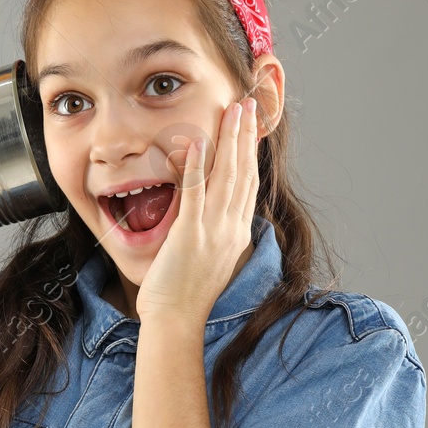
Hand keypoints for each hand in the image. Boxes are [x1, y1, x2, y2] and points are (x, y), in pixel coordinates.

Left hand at [135, 96, 260, 323]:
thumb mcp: (209, 257)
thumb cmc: (186, 295)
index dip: (250, 153)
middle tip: (247, 106)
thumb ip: (213, 231)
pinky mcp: (190, 235)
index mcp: (237, 234)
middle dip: (246, 136)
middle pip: (243, 173)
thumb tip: (210, 213)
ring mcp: (213, 231)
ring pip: (226, 176)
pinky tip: (200, 142)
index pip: (248, 184)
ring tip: (233, 111)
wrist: (177, 321)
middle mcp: (231, 229)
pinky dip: (199, 166)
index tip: (251, 128)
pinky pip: (195, 194)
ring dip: (230, 140)